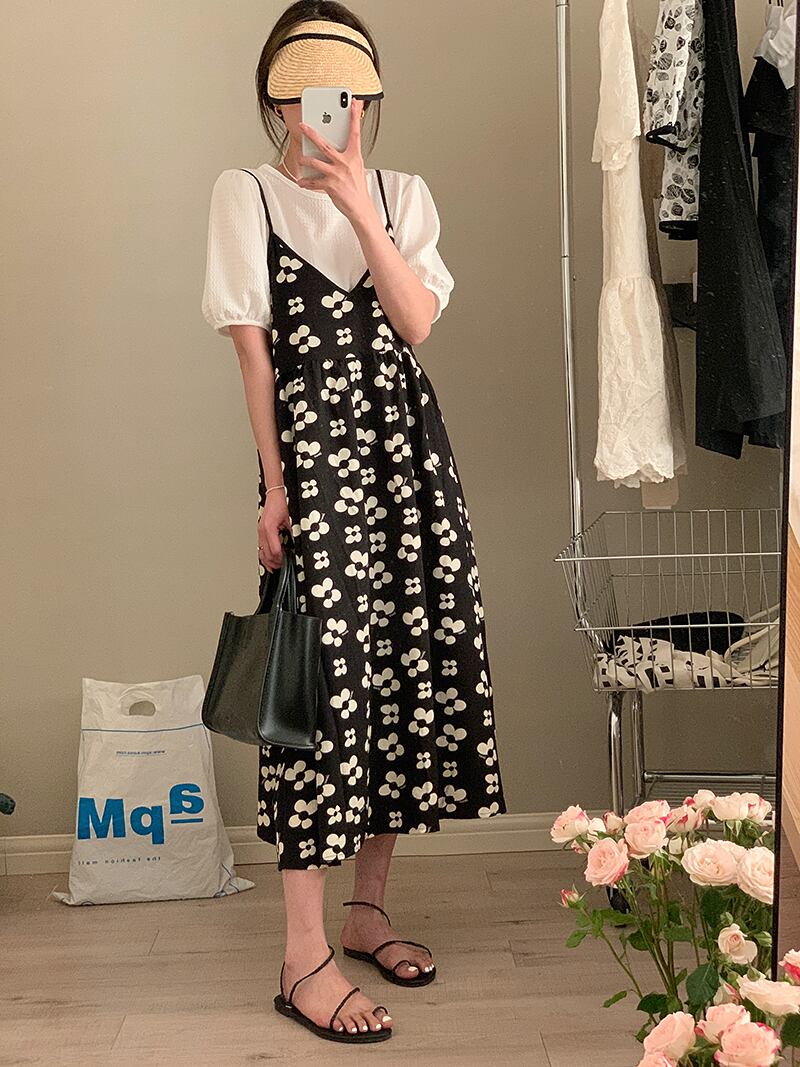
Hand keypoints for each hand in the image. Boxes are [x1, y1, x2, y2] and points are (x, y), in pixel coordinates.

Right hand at [258, 492, 290, 572]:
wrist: (275, 495)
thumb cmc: (281, 504)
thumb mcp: (290, 520)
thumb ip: (292, 533)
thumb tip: (296, 545)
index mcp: (269, 528)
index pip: (275, 550)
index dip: (282, 558)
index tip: (287, 562)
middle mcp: (262, 531)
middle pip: (266, 554)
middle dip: (275, 562)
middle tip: (284, 566)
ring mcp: (260, 532)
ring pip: (261, 552)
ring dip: (268, 561)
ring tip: (277, 566)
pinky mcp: (261, 532)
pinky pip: (261, 547)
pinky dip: (265, 556)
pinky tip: (270, 561)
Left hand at [297, 99, 375, 222]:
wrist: (361, 207)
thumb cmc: (357, 187)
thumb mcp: (357, 167)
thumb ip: (348, 155)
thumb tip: (335, 146)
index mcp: (354, 156)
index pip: (355, 133)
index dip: (354, 117)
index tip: (354, 103)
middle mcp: (345, 163)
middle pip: (325, 145)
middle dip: (311, 134)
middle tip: (302, 126)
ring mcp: (337, 174)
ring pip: (315, 162)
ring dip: (304, 160)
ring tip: (300, 158)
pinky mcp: (331, 186)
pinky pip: (314, 182)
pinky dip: (306, 182)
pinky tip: (301, 181)